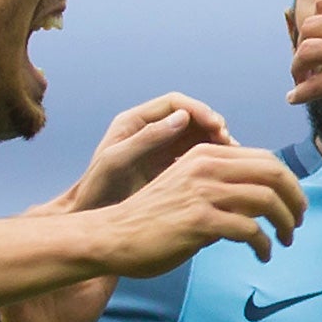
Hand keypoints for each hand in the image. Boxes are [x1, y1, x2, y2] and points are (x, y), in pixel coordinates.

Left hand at [48, 93, 235, 213]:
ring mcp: (160, 150)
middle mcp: (150, 131)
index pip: (174, 103)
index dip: (199, 110)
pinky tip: (223, 170)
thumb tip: (182, 118)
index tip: (216, 125)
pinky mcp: (168, 169)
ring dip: (215, 142)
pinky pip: (195, 158)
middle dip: (212, 125)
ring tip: (232, 156)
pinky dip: (211, 160)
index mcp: (134, 121)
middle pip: (190, 118)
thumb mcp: (118, 161)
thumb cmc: (97, 190)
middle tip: (228, 141)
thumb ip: (148, 138)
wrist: (90, 218)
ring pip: (196, 137)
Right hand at [89, 145, 307, 279]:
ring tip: (285, 241)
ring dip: (285, 223)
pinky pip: (250, 229)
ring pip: (267, 200)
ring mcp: (203, 191)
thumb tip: (258, 204)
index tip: (294, 205)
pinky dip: (264, 244)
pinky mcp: (200, 220)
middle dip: (295, 199)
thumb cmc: (151, 220)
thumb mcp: (188, 189)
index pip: (265, 159)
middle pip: (274, 174)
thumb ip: (220, 190)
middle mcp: (206, 166)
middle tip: (299, 222)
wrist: (112, 236)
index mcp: (205, 154)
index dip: (288, 182)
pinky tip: (262, 255)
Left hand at [287, 0, 321, 119]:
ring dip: (297, 68)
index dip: (317, 18)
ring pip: (306, 52)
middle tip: (307, 62)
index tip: (319, 35)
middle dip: (304, 44)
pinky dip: (300, 93)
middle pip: (311, 25)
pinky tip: (295, 99)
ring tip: (300, 80)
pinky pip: (314, 86)